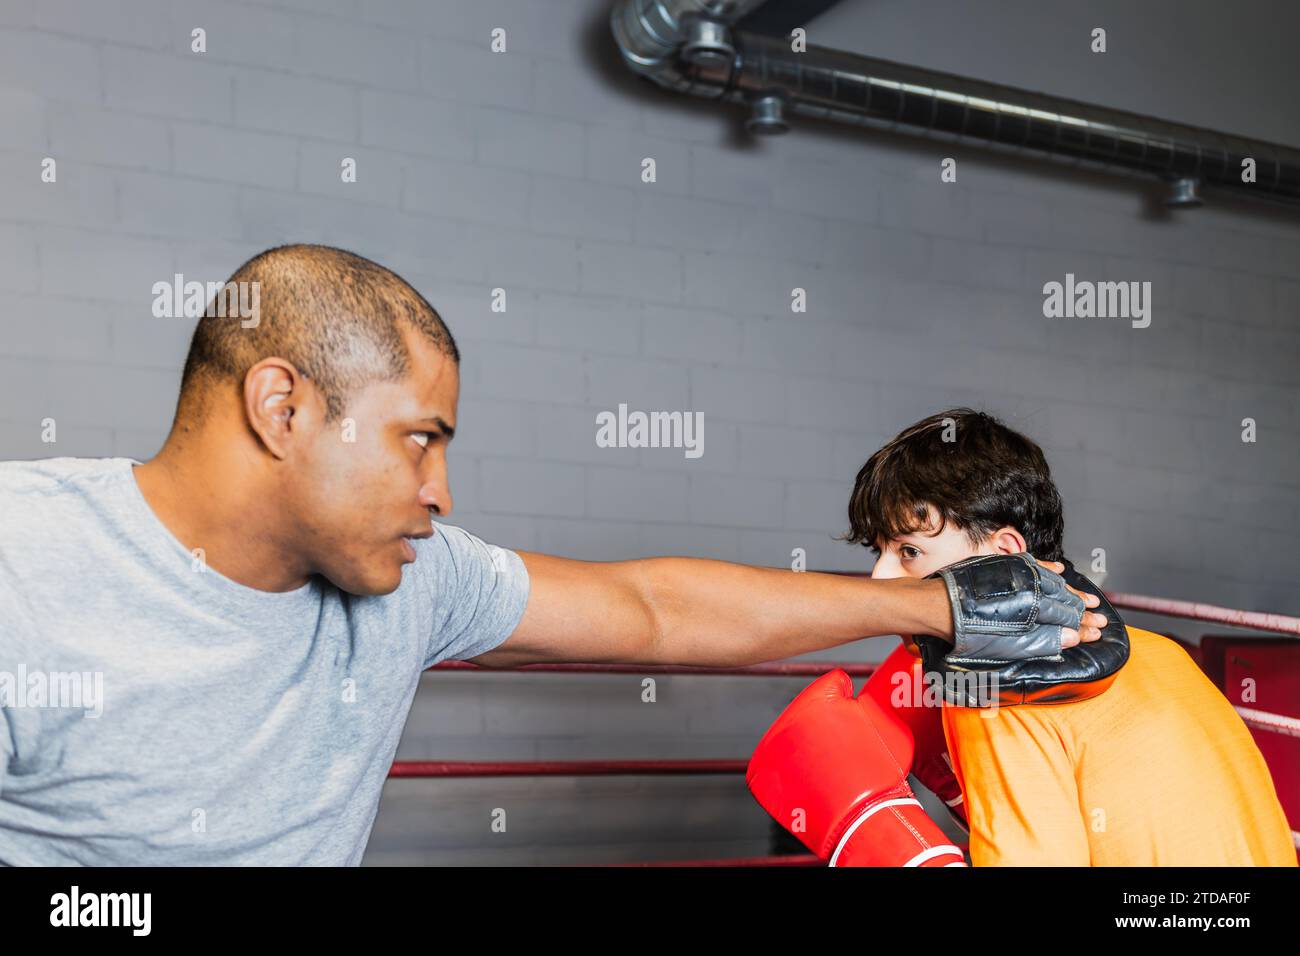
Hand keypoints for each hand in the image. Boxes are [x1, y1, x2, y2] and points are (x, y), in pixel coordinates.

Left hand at [929, 553, 1104, 662]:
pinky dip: (1048, 568)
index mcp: (1035, 606)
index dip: (1084, 626)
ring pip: (1054, 582)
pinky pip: (1033, 565)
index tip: (1097, 632)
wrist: (940, 606)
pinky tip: (1061, 569)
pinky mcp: (1004, 566)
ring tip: (1088, 598)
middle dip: (1084, 611)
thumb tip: (1072, 637)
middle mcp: (1030, 586)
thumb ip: (1042, 641)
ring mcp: (1018, 574)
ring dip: (1072, 591)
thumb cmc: (969, 632)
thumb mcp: (1009, 645)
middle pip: (1065, 599)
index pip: (1067, 617)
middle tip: (1101, 618)